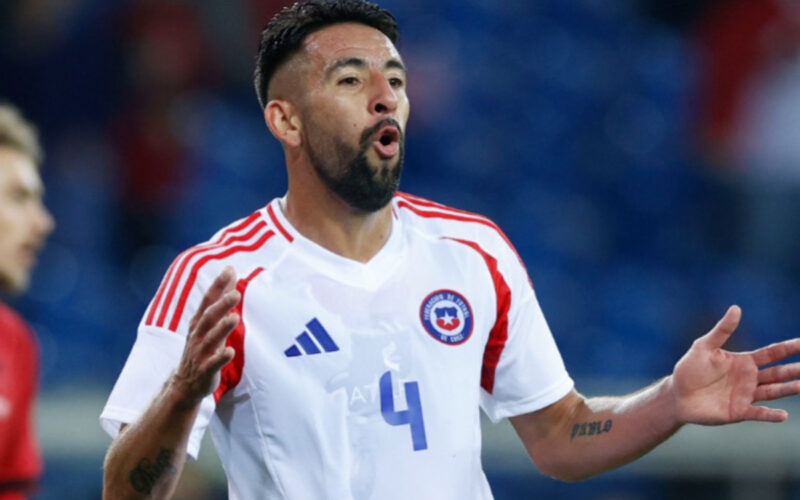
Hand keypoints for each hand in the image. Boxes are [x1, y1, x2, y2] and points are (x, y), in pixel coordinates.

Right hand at [170, 267, 239, 407]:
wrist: (185, 383)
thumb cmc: (202, 347)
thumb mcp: (209, 323)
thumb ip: (221, 299)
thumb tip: (231, 273)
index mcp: (199, 322)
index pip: (208, 300)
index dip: (218, 286)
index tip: (229, 270)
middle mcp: (198, 335)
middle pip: (209, 317)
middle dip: (221, 305)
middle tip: (236, 293)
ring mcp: (200, 353)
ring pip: (211, 339)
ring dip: (222, 328)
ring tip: (235, 317)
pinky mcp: (205, 370)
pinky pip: (213, 364)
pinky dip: (221, 358)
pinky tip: (230, 351)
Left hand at [672, 305, 799, 424]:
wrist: (677, 395)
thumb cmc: (690, 368)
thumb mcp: (704, 346)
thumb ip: (722, 330)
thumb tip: (736, 308)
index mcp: (744, 361)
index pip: (772, 353)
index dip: (789, 348)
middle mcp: (750, 378)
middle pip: (778, 373)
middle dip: (795, 369)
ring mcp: (746, 395)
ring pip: (773, 391)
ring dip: (789, 389)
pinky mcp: (739, 411)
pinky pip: (758, 413)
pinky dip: (770, 415)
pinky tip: (783, 415)